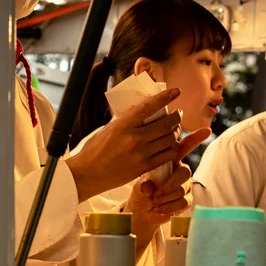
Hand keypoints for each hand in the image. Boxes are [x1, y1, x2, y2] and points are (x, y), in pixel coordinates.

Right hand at [66, 88, 209, 201]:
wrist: (87, 174)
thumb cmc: (94, 150)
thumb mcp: (108, 129)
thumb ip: (126, 120)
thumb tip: (142, 110)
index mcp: (122, 126)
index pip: (148, 107)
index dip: (164, 98)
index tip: (175, 91)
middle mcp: (133, 139)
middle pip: (165, 124)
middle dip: (176, 117)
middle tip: (177, 114)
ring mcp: (140, 155)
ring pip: (169, 140)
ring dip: (175, 132)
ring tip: (173, 129)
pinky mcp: (144, 168)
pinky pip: (168, 156)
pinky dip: (172, 148)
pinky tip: (169, 145)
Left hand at [126, 163, 192, 235]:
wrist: (143, 213)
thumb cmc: (142, 194)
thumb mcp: (138, 189)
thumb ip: (142, 185)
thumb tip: (149, 187)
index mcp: (169, 163)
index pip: (177, 156)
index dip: (171, 164)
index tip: (157, 179)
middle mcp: (180, 173)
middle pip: (184, 173)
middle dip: (168, 186)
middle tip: (155, 194)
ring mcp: (186, 187)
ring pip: (182, 190)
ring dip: (166, 198)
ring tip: (155, 202)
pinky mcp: (188, 201)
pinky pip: (183, 203)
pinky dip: (169, 207)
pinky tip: (159, 209)